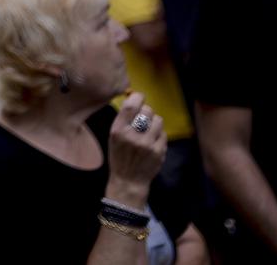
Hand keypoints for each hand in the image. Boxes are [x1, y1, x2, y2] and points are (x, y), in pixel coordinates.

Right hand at [106, 92, 165, 207]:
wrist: (128, 180)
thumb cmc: (119, 155)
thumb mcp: (113, 136)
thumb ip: (123, 120)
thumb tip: (134, 99)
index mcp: (118, 130)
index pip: (130, 106)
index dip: (137, 97)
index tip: (138, 97)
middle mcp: (132, 136)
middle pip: (147, 110)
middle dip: (146, 111)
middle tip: (143, 118)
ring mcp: (147, 144)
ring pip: (158, 120)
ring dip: (154, 122)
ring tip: (148, 129)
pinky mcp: (159, 151)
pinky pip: (163, 133)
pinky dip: (159, 134)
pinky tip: (152, 141)